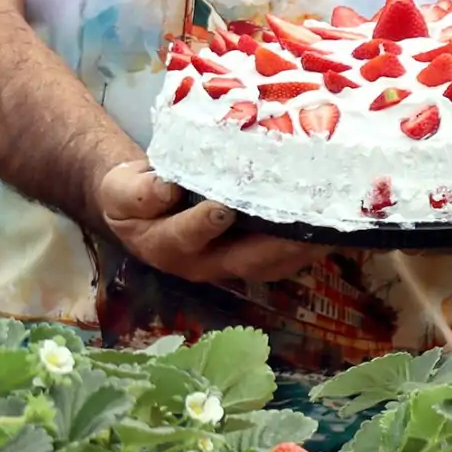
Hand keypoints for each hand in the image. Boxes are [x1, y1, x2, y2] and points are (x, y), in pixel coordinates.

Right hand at [95, 159, 329, 288]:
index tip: (222, 208)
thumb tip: (168, 188)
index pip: (187, 237)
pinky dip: (306, 243)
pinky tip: (329, 223)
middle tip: (306, 224)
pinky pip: (283, 257)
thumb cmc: (133, 195)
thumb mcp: (121, 190)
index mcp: (167, 246)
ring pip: (271, 263)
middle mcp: (204, 263)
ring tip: (330, 225)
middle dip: (278, 245)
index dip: (204, 225)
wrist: (142, 205)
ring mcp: (231, 263)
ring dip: (301, 248)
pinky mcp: (251, 256)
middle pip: (246, 261)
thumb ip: (140, 192)